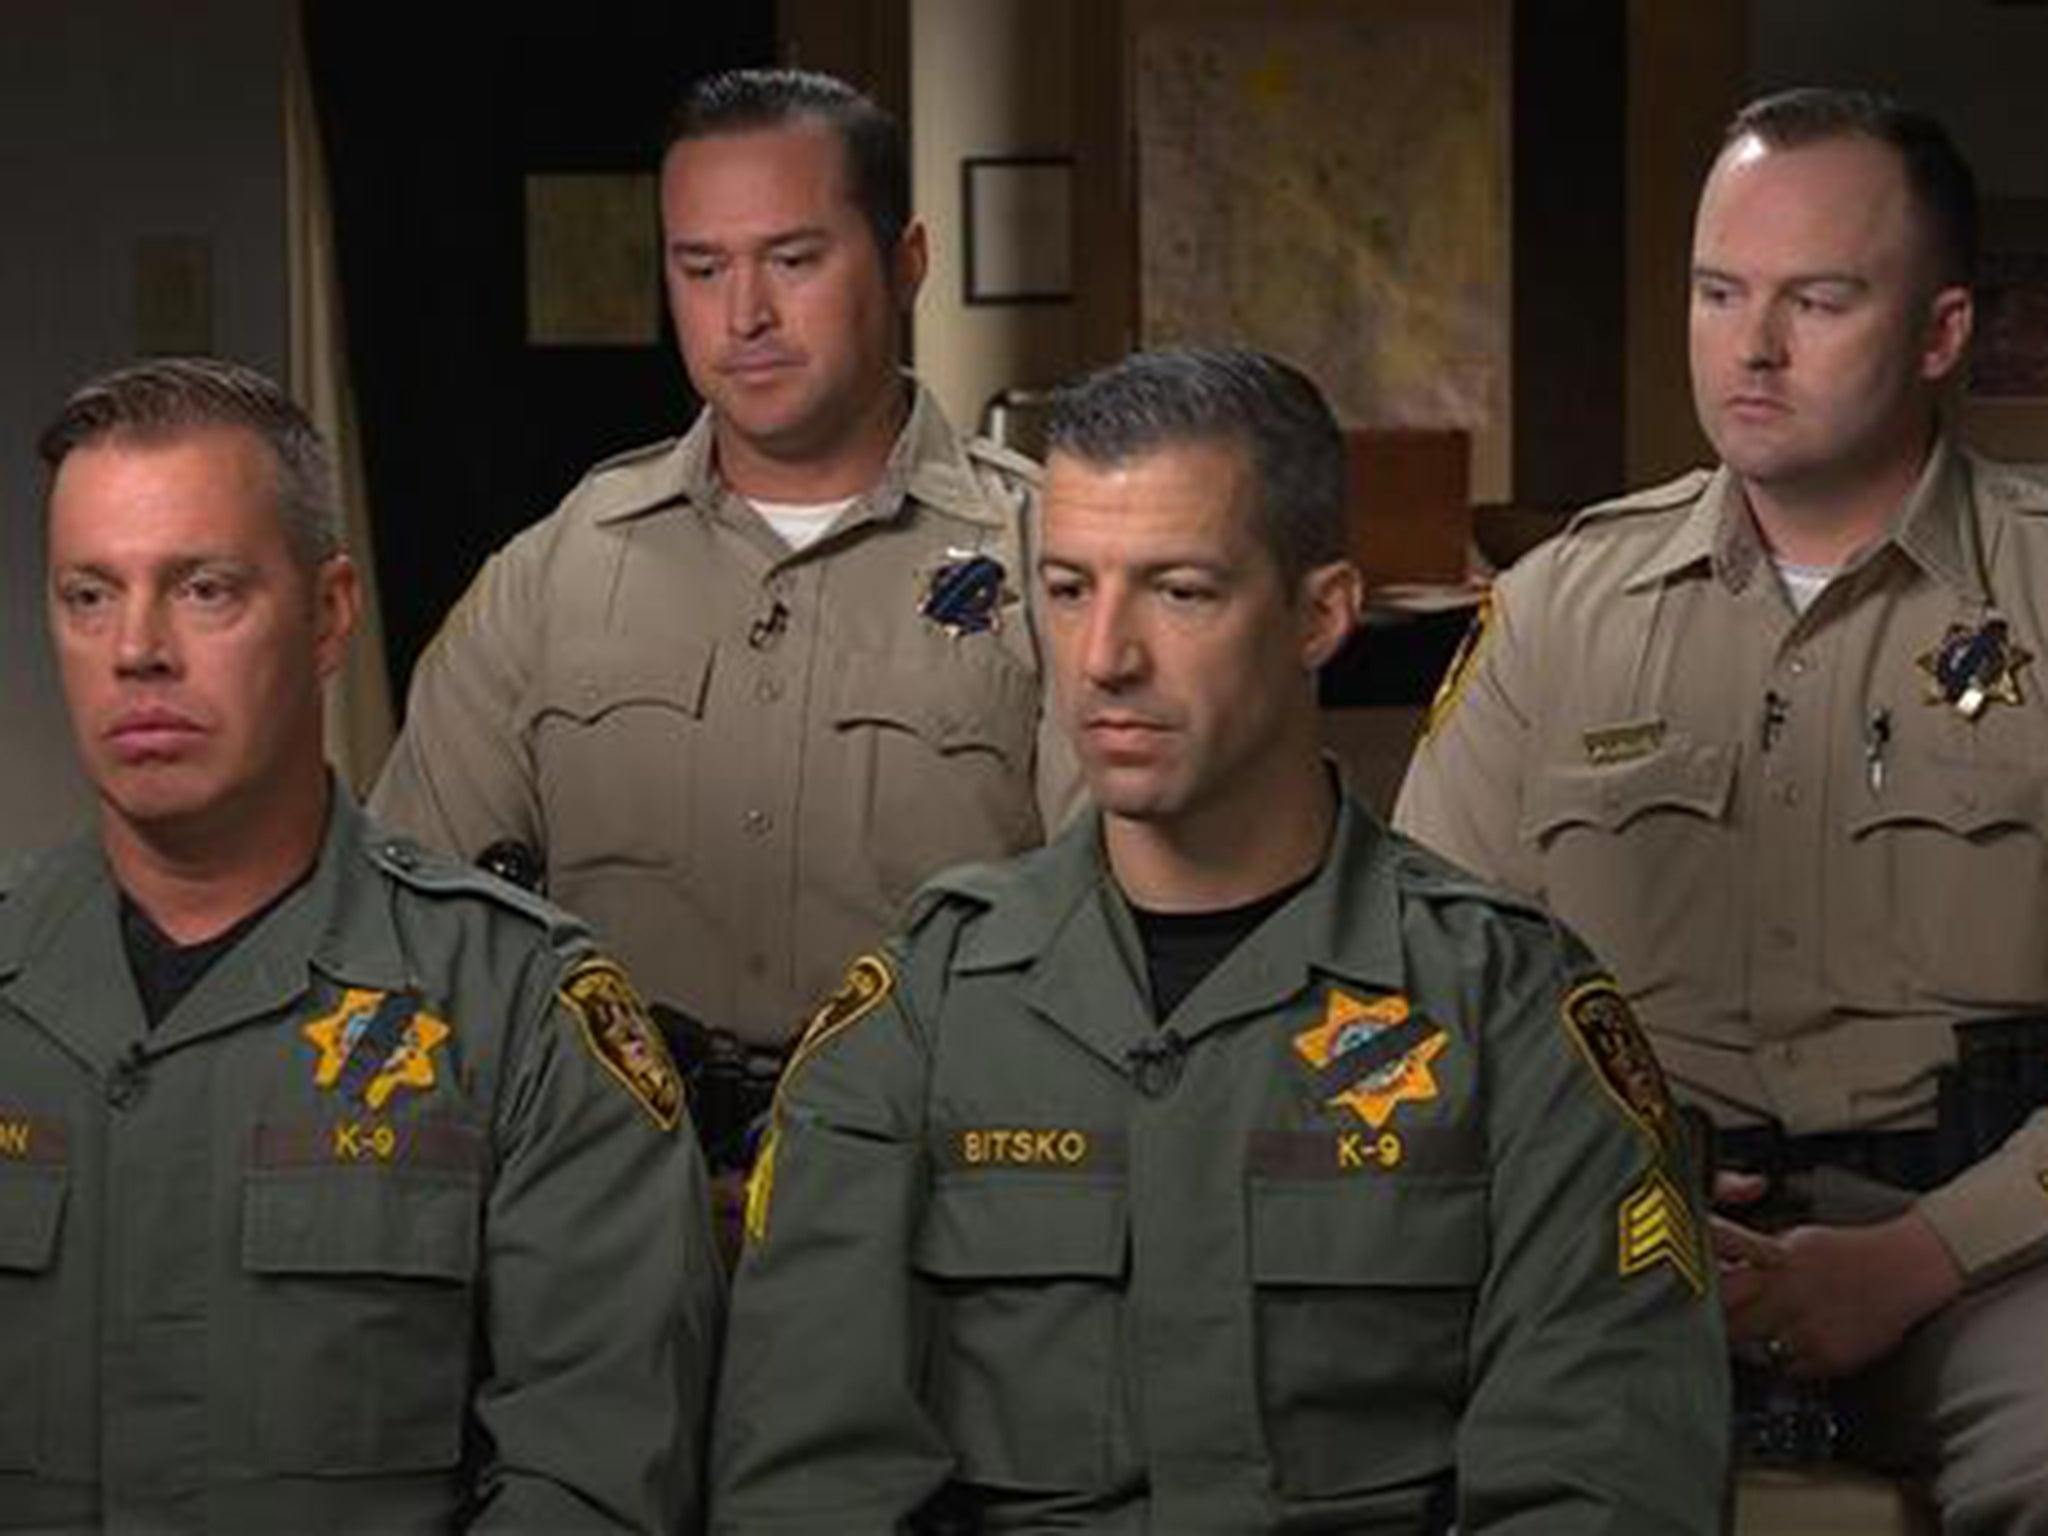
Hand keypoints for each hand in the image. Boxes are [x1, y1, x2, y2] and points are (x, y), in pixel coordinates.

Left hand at [1711, 1206, 1962, 1379]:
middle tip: (1713, 1329)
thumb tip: (1716, 1274)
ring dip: (1754, 1346)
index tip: (1689, 1303)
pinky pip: (1791, 1368)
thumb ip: (1754, 1261)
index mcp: (1775, 1262)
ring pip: (1757, 1350)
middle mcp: (1789, 1296)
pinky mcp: (1831, 1356)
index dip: (1701, 1298)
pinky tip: (1798, 1343)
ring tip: (1762, 1334)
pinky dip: (1787, 1361)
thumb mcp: (1793, 1242)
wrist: (1908, 1267)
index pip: (1720, 1287)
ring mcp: (1810, 1330)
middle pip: (1730, 1324)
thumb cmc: (1848, 1252)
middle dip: (1719, 1327)